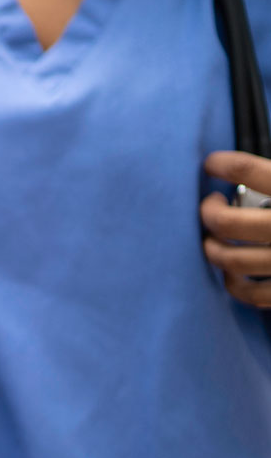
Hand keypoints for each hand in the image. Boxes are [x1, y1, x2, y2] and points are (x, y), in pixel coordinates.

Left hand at [201, 151, 270, 307]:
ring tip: (218, 239)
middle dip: (209, 213)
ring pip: (229, 259)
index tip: (211, 164)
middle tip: (211, 206)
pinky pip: (247, 293)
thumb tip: (234, 168)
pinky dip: (233, 282)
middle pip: (225, 222)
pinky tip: (233, 269)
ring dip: (213, 248)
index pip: (247, 169)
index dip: (221, 164)